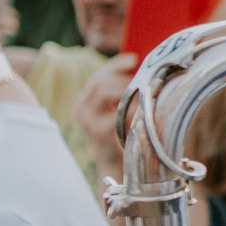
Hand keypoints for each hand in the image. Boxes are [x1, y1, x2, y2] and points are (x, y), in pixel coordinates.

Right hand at [73, 55, 137, 180]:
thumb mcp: (121, 110)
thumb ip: (125, 91)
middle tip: (141, 76)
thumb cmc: (125, 135)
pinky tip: (141, 110)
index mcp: (85, 100)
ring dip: (125, 89)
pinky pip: (115, 112)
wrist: (120, 167)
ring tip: (141, 93)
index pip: (98, 75)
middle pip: (99, 81)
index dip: (115, 64)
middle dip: (121, 75)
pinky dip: (130, 108)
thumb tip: (143, 66)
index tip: (133, 58)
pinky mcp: (98, 133)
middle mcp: (81, 109)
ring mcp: (87, 121)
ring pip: (103, 92)